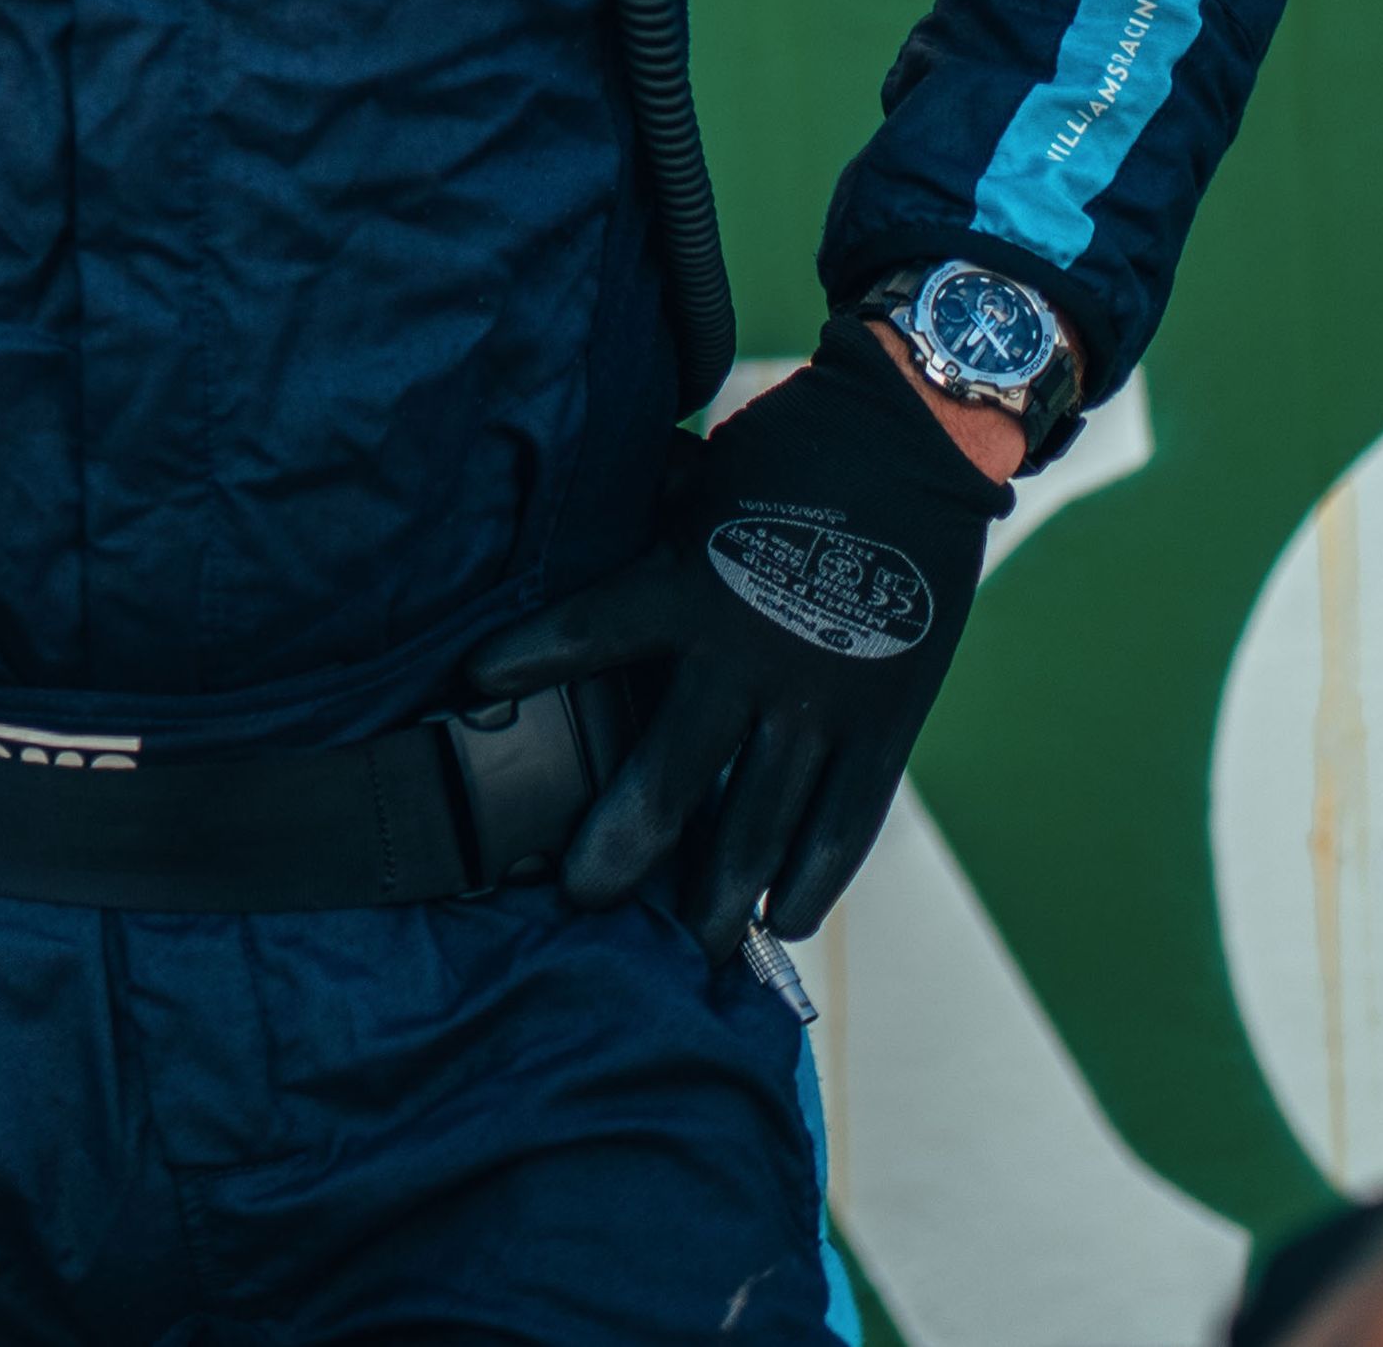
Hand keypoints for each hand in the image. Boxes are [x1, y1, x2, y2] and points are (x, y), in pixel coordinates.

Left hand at [461, 329, 1015, 950]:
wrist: (910, 440)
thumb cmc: (786, 452)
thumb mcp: (694, 483)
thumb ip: (640, 533)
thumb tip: (562, 523)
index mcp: (689, 586)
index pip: (588, 634)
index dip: (528, 661)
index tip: (472, 689)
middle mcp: (748, 657)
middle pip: (671, 780)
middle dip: (620, 848)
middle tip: (580, 898)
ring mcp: (821, 699)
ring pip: (760, 824)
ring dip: (720, 893)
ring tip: (690, 942)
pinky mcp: (885, 721)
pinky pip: (846, 820)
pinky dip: (816, 876)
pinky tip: (787, 919)